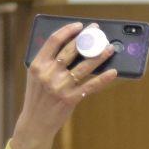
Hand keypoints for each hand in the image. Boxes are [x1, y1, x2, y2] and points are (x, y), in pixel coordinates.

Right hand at [10, 23, 118, 148]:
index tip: (79, 26)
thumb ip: (48, 61)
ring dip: (99, 55)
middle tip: (97, 31)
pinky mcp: (70, 99)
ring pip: (84, 66)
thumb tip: (72, 46)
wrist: (35, 122)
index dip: (68, 30)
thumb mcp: (36, 76)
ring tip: (109, 48)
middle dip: (87, 38)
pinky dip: (104, 79)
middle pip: (71, 50)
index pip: (53, 41)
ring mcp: (60, 86)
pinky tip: (113, 72)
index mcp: (37, 64)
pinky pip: (91, 85)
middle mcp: (48, 73)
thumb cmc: (38, 96)